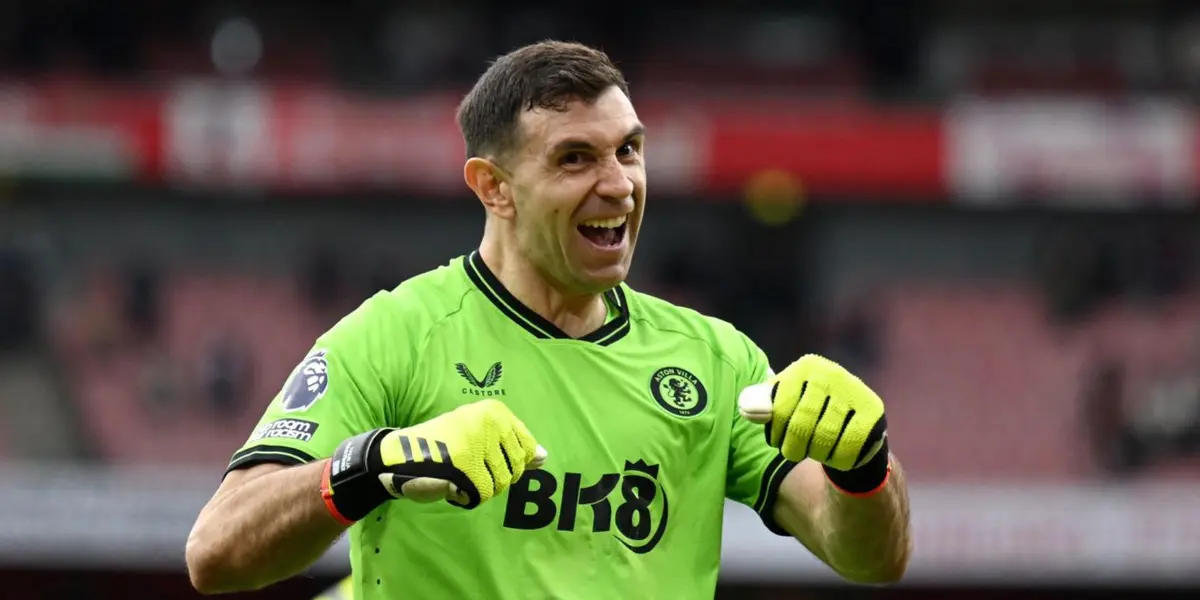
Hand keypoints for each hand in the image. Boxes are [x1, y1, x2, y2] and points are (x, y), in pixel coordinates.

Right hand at [323, 399, 546, 521]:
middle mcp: (489, 423)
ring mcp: (477, 444)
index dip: (510, 461)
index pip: (528, 446)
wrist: (398, 455)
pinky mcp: (466, 467)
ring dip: (481, 487)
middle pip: (516, 468)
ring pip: (501, 484)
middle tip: (468, 467)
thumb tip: (545, 458)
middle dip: (495, 476)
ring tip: (459, 474)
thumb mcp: (480, 435)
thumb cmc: (442, 444)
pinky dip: (468, 496)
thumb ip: (513, 445)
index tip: (486, 457)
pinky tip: (451, 484)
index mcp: (495, 411)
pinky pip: (483, 494)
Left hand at [738, 354, 885, 471]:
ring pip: (824, 439)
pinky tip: (834, 454)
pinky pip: (846, 449)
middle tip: (792, 453)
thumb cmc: (806, 415)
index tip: (775, 439)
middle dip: (792, 446)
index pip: (779, 406)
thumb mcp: (779, 405)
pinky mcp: (873, 414)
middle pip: (802, 424)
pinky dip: (835, 460)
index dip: (774, 431)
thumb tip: (748, 408)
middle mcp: (832, 373)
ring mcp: (856, 391)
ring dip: (814, 454)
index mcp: (806, 366)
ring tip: (813, 451)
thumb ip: (759, 404)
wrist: (850, 427)